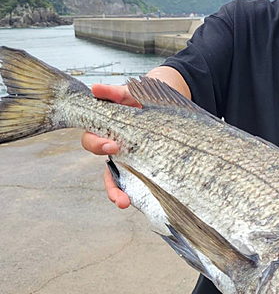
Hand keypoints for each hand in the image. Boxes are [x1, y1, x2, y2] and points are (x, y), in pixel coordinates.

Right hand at [81, 84, 139, 208]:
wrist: (169, 104)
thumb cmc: (145, 100)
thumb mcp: (132, 94)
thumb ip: (116, 93)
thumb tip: (96, 89)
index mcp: (107, 132)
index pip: (93, 142)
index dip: (98, 145)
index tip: (112, 146)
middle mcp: (116, 150)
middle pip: (105, 170)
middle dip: (108, 176)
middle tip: (125, 186)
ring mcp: (131, 161)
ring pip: (117, 182)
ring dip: (117, 194)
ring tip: (124, 203)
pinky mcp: (146, 170)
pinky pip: (137, 185)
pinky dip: (137, 195)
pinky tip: (139, 202)